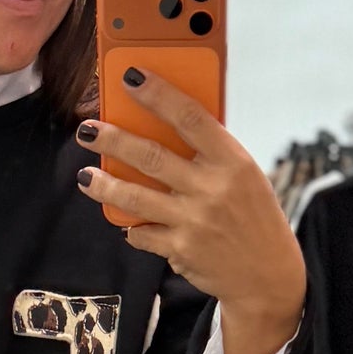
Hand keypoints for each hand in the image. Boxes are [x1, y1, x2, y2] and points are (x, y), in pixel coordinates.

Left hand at [75, 70, 306, 353]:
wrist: (267, 276)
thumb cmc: (253, 216)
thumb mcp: (244, 176)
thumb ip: (210, 154)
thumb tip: (160, 125)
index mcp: (233, 160)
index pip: (190, 117)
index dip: (158, 93)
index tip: (130, 77)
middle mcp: (213, 188)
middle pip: (150, 155)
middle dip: (112, 139)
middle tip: (87, 129)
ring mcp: (194, 220)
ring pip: (135, 196)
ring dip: (104, 184)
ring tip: (84, 176)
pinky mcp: (180, 249)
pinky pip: (141, 232)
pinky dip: (131, 225)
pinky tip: (124, 219)